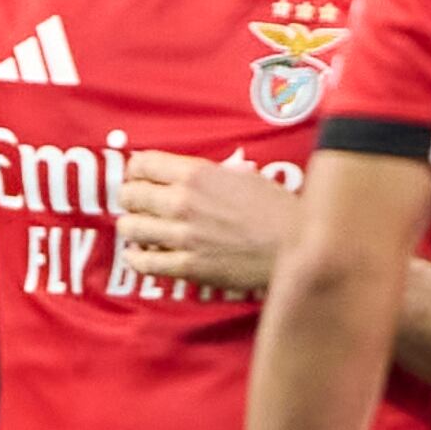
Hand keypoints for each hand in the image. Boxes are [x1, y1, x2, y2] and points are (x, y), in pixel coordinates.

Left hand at [115, 150, 296, 298]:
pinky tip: (138, 255)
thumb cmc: (279, 211)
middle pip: (130, 194)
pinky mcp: (190, 266)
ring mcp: (185, 236)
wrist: (301, 247)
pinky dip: (137, 259)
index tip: (141, 177)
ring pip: (131, 228)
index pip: (142, 163)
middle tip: (139, 204)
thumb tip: (190, 176)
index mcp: (198, 174)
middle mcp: (184, 201)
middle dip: (131, 198)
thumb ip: (211, 175)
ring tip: (140, 230)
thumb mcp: (245, 177)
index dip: (137, 170)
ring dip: (133, 228)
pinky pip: (146, 263)